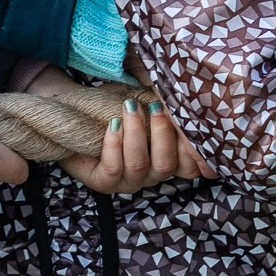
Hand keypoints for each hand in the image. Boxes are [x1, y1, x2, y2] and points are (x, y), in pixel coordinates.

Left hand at [59, 92, 207, 194]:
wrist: (80, 113)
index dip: (194, 149)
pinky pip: (113, 168)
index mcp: (169, 159)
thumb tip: (186, 93)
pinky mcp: (104, 183)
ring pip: (139, 164)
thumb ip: (169, 103)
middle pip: (167, 165)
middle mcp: (152, 175)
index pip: (192, 167)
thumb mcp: (149, 100)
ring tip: (130, 108)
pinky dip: (114, 144)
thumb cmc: (120, 106)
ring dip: (136, 133)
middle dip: (163, 133)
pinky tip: (113, 124)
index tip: (189, 120)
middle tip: (156, 106)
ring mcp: (128, 181)